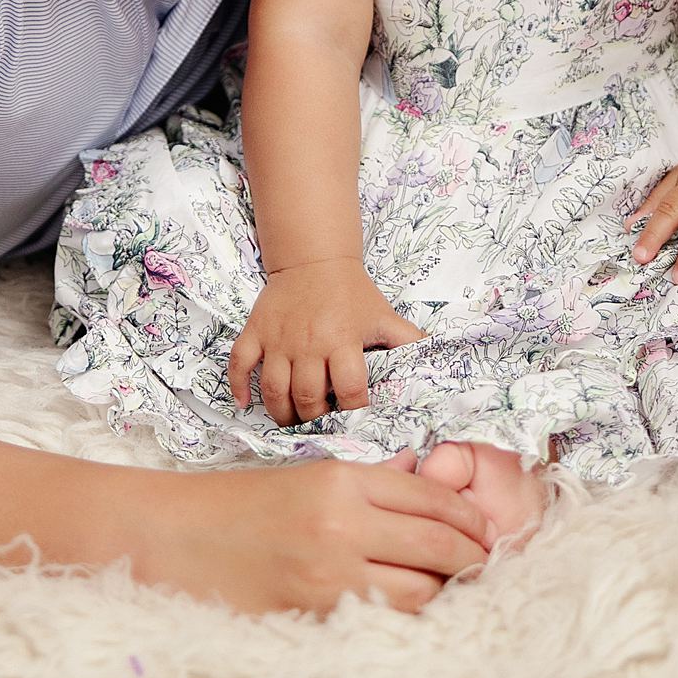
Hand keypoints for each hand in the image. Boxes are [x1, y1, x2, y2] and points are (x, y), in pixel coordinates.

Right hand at [135, 451, 495, 615]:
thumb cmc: (246, 503)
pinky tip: (410, 603)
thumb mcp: (313, 477)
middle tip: (486, 559)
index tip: (483, 525)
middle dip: (472, 555)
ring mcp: (329, 573)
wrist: (180, 537)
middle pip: (437, 544)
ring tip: (451, 583)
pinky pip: (381, 617)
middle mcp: (343, 525)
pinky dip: (403, 611)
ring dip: (442, 588)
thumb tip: (428, 493)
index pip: (431, 496)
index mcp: (344, 480)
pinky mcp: (314, 613)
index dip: (467, 515)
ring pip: (418, 590)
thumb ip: (371, 487)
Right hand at [230, 258, 425, 425]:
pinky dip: (239, 386)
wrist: (315, 258)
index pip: (349, 389)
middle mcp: (309, 342)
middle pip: (308, 396)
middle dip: (316, 416)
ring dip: (282, 412)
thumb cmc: (353, 294)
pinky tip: (246, 402)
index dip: (353, 408)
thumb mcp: (384, 316)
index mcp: (343, 339)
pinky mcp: (256, 331)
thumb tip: (437, 363)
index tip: (352, 413)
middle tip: (321, 419)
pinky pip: (240, 362)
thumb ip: (409, 341)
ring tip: (293, 418)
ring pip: (274, 389)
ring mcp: (278, 338)